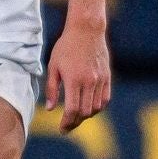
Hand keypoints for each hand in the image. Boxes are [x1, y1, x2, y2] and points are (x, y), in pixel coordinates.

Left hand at [44, 19, 111, 133]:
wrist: (86, 30)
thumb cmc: (66, 46)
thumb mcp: (53, 65)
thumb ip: (52, 88)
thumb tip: (50, 109)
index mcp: (74, 80)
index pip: (72, 110)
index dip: (66, 123)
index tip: (61, 128)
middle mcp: (89, 82)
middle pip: (85, 112)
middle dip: (75, 122)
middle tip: (67, 125)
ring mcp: (100, 80)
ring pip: (96, 108)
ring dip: (86, 116)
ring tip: (77, 117)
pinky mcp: (107, 77)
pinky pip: (105, 99)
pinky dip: (97, 107)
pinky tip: (89, 108)